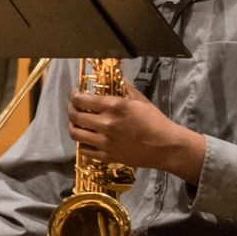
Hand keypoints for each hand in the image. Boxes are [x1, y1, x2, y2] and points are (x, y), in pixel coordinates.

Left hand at [70, 79, 204, 179]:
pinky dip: (82, 143)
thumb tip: (117, 79)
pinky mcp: (107, 156)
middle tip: (73, 107)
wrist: (166, 147)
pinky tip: (86, 139)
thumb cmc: (155, 121)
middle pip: (75, 117)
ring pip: (75, 134)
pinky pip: (84, 150)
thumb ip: (125, 88)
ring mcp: (105, 142)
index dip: (73, 96)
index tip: (74, 94)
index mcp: (114, 107)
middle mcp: (106, 124)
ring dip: (72, 126)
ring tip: (75, 123)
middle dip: (70, 109)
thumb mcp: (141, 100)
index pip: (82, 100)